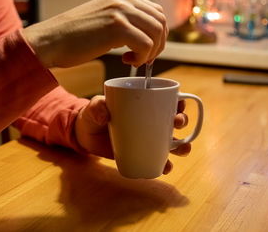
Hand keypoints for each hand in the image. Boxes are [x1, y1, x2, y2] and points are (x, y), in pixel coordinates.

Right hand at [21, 0, 167, 67]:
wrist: (50, 41)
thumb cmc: (72, 37)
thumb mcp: (102, 20)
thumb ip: (122, 21)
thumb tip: (142, 34)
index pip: (155, 12)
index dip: (157, 34)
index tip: (145, 49)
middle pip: (160, 21)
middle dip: (158, 44)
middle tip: (143, 58)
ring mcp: (120, 11)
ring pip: (157, 32)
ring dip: (151, 51)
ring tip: (134, 60)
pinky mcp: (116, 27)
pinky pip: (145, 44)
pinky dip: (141, 57)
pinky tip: (127, 61)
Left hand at [75, 96, 190, 174]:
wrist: (85, 136)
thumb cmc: (93, 116)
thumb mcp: (93, 107)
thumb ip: (97, 106)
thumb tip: (104, 112)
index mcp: (143, 105)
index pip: (165, 100)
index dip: (178, 101)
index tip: (180, 103)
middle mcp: (150, 121)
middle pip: (173, 120)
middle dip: (182, 121)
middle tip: (177, 122)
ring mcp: (147, 139)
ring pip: (171, 142)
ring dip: (181, 145)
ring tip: (181, 148)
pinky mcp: (141, 153)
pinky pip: (158, 160)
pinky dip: (165, 164)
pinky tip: (166, 167)